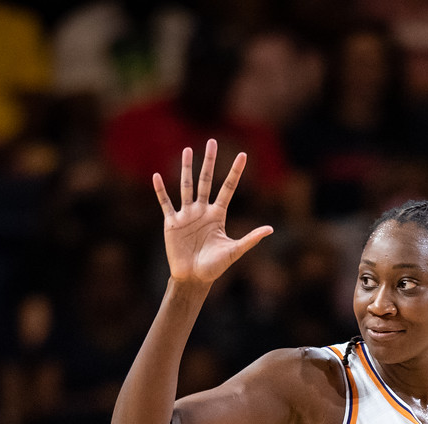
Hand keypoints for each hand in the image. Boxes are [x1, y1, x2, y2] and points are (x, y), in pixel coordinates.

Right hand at [152, 140, 273, 287]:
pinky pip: (166, 204)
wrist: (194, 278)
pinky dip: (161, 191)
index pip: (228, 188)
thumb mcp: (235, 251)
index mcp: (218, 215)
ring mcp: (186, 216)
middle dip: (209, 162)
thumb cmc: (215, 267)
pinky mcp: (172, 223)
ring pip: (186, 186)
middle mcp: (202, 211)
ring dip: (186, 169)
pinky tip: (157, 176)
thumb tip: (270, 229)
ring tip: (187, 150)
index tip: (243, 155)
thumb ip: (251, 239)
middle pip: (206, 181)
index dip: (235, 172)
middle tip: (212, 142)